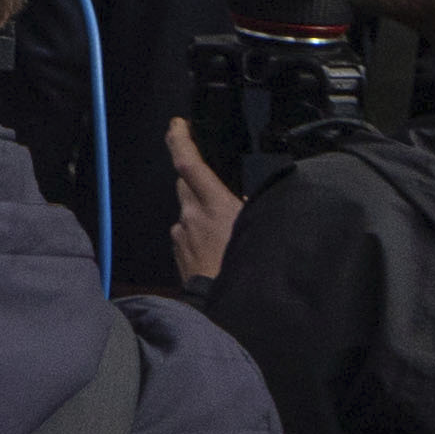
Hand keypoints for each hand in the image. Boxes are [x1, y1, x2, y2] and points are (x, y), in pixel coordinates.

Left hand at [167, 120, 243, 284]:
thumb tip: (241, 204)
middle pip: (185, 183)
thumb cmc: (244, 269)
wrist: (224, 309)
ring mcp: (181, 234)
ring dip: (200, 211)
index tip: (178, 124)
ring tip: (225, 230)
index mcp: (212, 204)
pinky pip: (186, 232)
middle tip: (217, 190)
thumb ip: (244, 209)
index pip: (188, 163)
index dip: (180, 140)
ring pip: (187, 210)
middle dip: (197, 180)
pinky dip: (198, 232)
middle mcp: (190, 215)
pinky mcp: (177, 251)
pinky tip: (217, 248)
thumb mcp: (257, 229)